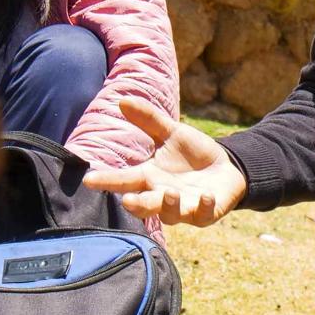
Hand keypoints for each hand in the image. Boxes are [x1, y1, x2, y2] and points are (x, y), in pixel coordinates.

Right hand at [83, 99, 248, 226]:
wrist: (225, 167)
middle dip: (136, 205)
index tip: (89, 180)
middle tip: (127, 201)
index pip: (123, 181)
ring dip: (169, 206)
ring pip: (171, 214)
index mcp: (149, 177)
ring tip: (170, 193)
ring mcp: (183, 207)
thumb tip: (122, 100)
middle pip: (144, 205)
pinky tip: (206, 195)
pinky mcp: (205, 213)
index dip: (107, 181)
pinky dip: (203, 206)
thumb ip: (148, 120)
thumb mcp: (172, 133)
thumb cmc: (192, 153)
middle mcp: (161, 196)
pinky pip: (202, 213)